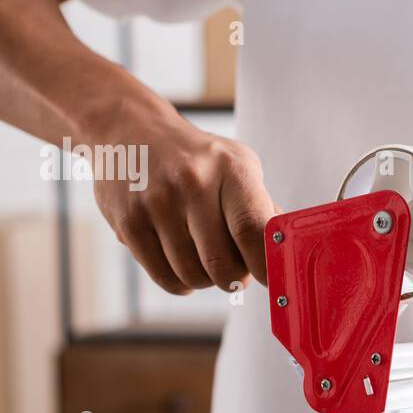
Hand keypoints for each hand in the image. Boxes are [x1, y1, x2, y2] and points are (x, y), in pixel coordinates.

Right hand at [87, 106, 277, 293]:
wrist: (130, 131)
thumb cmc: (197, 157)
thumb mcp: (238, 165)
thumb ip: (263, 208)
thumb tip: (284, 251)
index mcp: (230, 169)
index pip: (252, 230)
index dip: (265, 265)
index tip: (272, 279)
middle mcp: (193, 183)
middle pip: (222, 264)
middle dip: (235, 279)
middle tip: (236, 270)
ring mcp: (156, 203)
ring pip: (193, 276)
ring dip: (206, 280)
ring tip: (205, 260)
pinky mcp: (129, 223)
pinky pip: (165, 277)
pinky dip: (180, 282)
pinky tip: (182, 261)